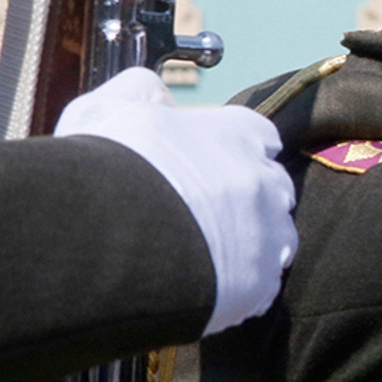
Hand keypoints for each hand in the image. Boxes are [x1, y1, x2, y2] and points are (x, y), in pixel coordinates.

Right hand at [56, 67, 297, 334]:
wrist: (107, 243)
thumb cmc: (105, 169)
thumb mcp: (105, 110)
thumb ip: (138, 91)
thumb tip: (158, 97)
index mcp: (235, 133)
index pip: (257, 135)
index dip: (238, 149)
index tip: (218, 163)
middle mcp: (263, 179)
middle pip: (273, 186)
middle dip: (250, 196)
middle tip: (209, 213)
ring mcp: (267, 234)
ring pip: (277, 236)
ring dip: (253, 241)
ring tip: (212, 256)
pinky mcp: (259, 284)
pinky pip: (261, 285)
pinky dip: (242, 287)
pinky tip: (210, 289)